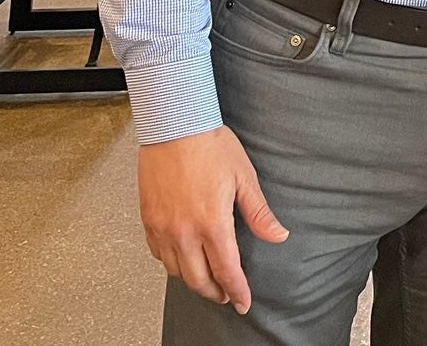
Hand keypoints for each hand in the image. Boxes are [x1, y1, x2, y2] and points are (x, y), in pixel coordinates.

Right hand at [136, 126, 287, 313]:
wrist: (174, 124)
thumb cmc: (209, 144)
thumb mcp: (244, 176)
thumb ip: (259, 212)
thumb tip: (278, 235)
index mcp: (212, 223)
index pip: (227, 271)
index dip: (236, 291)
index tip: (242, 302)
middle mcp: (184, 231)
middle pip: (199, 280)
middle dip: (215, 292)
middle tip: (226, 294)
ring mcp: (163, 227)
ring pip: (176, 271)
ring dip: (193, 280)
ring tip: (206, 279)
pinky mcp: (148, 219)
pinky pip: (158, 253)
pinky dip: (171, 262)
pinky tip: (181, 257)